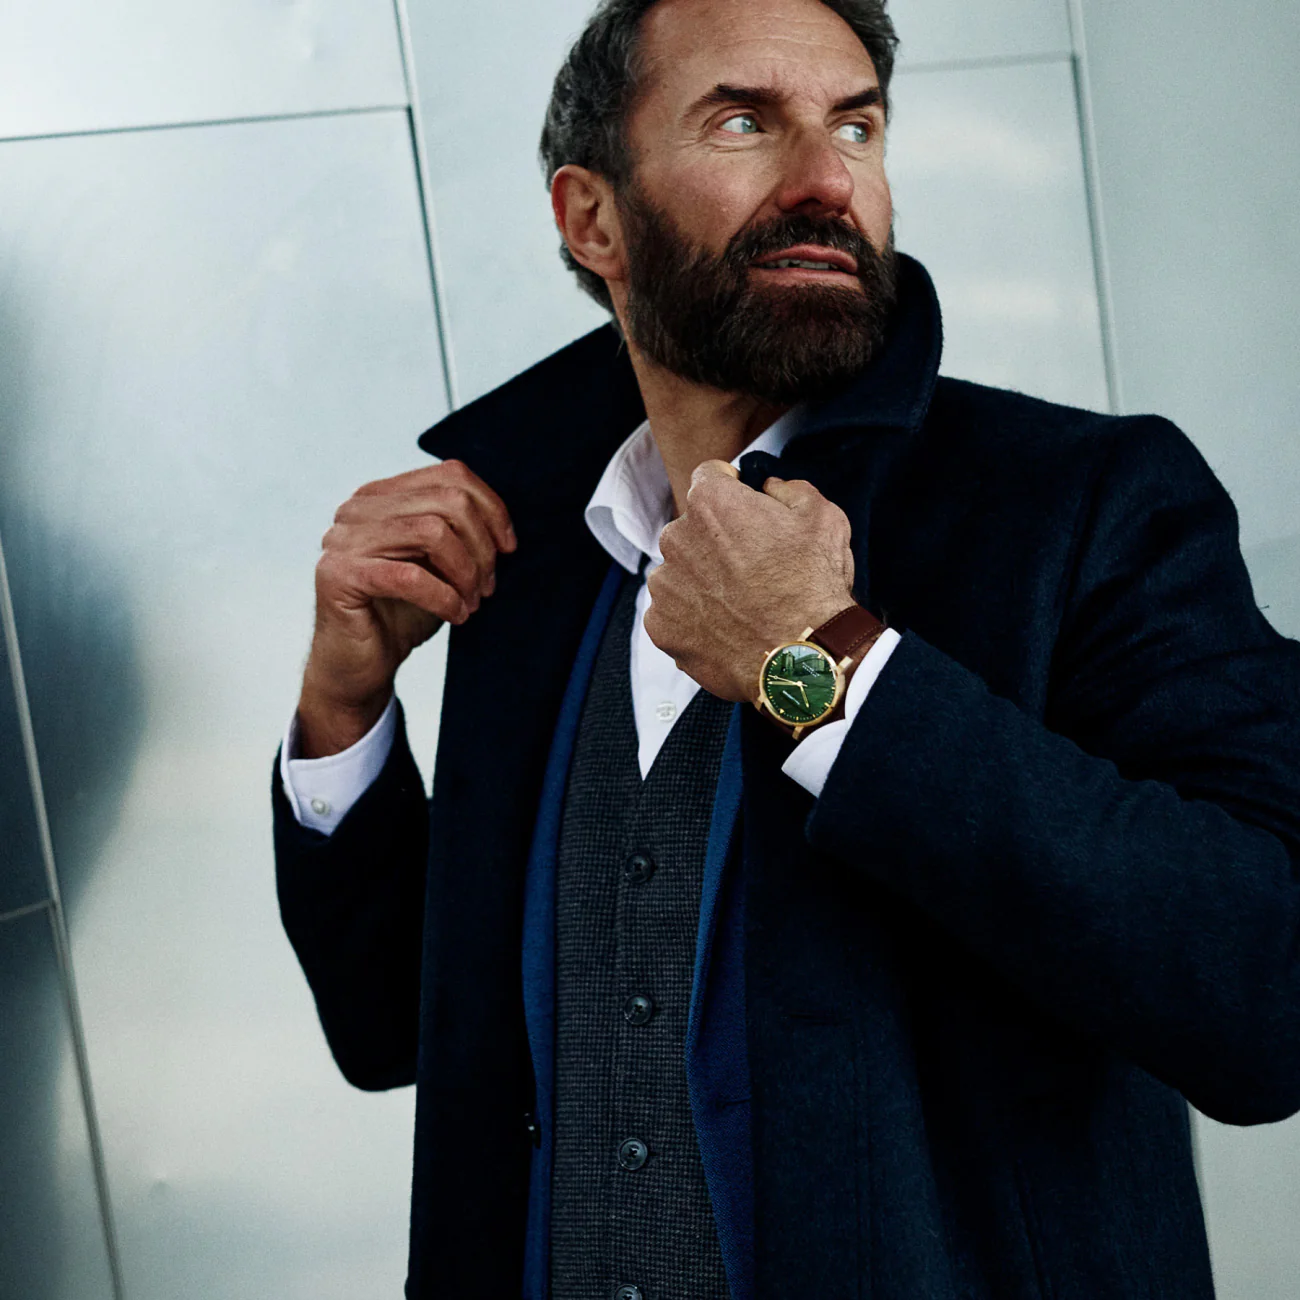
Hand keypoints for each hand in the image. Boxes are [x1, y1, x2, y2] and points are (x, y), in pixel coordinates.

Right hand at [297, 459, 514, 756]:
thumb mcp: (439, 565)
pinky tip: (456, 615)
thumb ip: (460, 534)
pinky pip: (410, 576)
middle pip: (447, 502)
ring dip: (466, 573)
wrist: (359, 666)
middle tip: (487, 587)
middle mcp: (357, 508)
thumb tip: (502, 528)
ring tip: (472, 603)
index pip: (450, 475)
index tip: (508, 548)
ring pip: (433, 532)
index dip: (491, 509)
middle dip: (481, 548)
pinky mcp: (337, 575)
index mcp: (381, 495)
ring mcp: (342, 539)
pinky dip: (444, 597)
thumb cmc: (402, 613)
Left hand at [644, 460, 855, 701]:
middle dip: (716, 541)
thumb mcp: (822, 516)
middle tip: (751, 568)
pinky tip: (725, 629)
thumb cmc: (814, 584)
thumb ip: (788, 489)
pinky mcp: (661, 627)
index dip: (732, 491)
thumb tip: (768, 487)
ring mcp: (665, 585)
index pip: (709, 478)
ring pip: (679, 574)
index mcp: (710, 503)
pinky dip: (693, 621)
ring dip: (701, 583)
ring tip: (739, 605)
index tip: (746, 509)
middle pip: (691, 529)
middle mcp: (677, 538)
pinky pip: (672, 615)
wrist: (802, 657)